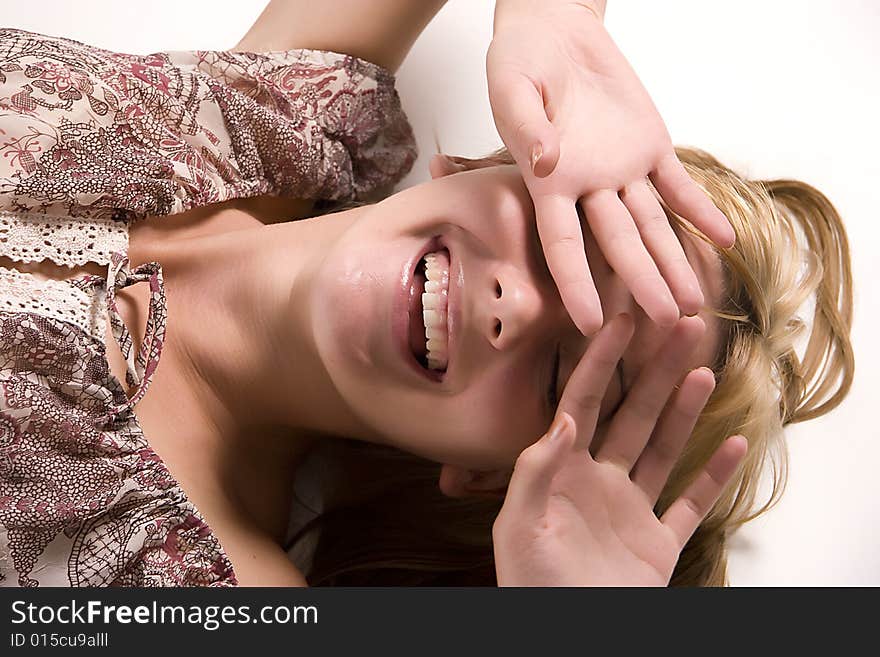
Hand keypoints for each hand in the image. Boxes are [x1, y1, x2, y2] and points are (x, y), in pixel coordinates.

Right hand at [486, 3, 735, 334]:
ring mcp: (622, 168)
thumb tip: (544, 162)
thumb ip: (526, 125)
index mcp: (548, 182)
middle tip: (667, 322)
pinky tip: (724, 240)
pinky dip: (701, 211)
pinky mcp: (650, 145)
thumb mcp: (512, 88)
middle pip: (618, 244)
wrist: (555, 29)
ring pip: (653, 225)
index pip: (561, 244)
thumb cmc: (521, 59)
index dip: (575, 283)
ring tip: (696, 303)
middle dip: (643, 283)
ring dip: (674, 262)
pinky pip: (679, 184)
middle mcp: (587, 185)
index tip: (588, 323)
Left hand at [492, 314, 746, 585]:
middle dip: (655, 372)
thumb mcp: (519, 525)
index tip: (622, 321)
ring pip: (664, 449)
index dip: (600, 362)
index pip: (582, 402)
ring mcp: (631, 510)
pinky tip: (735, 444)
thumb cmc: (529, 585)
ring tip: (704, 371)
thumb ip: (535, 470)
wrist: (565, 635)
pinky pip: (692, 504)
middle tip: (682, 329)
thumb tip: (564, 419)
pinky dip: (716, 477)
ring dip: (684, 411)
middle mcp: (598, 481)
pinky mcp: (658, 544)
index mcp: (561, 471)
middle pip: (633, 415)